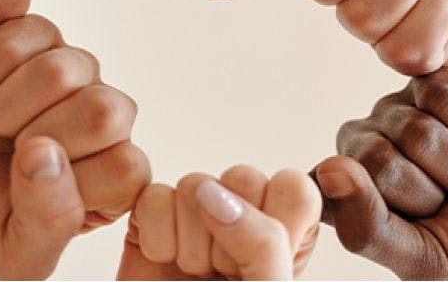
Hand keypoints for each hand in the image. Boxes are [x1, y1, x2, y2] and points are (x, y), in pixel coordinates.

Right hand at [0, 17, 150, 277]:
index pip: (127, 168)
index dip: (69, 179)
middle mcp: (102, 119)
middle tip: (8, 149)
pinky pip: (27, 31)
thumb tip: (47, 155)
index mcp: (113, 177)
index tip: (27, 191)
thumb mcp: (11, 253)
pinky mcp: (32, 35)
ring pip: (63, 69)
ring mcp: (71, 71)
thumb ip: (50, 222)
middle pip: (105, 109)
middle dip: (38, 135)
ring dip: (7, 103)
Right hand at [118, 168, 319, 279]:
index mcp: (287, 235)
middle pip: (241, 176)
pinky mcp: (154, 217)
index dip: (274, 220)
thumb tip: (215, 192)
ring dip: (190, 241)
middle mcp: (245, 219)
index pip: (293, 186)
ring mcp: (196, 215)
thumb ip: (262, 243)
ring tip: (192, 274)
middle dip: (227, 235)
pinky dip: (157, 237)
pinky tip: (163, 262)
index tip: (257, 264)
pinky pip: (155, 196)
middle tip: (222, 275)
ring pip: (194, 184)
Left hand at [313, 69, 447, 279]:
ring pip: (413, 128)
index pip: (330, 188)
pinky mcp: (435, 84)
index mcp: (347, 194)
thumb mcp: (423, 258)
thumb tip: (327, 168)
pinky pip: (440, 96)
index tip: (414, 224)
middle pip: (373, 156)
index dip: (379, 208)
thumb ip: (366, 226)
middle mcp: (363, 149)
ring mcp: (397, 113)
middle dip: (426, 189)